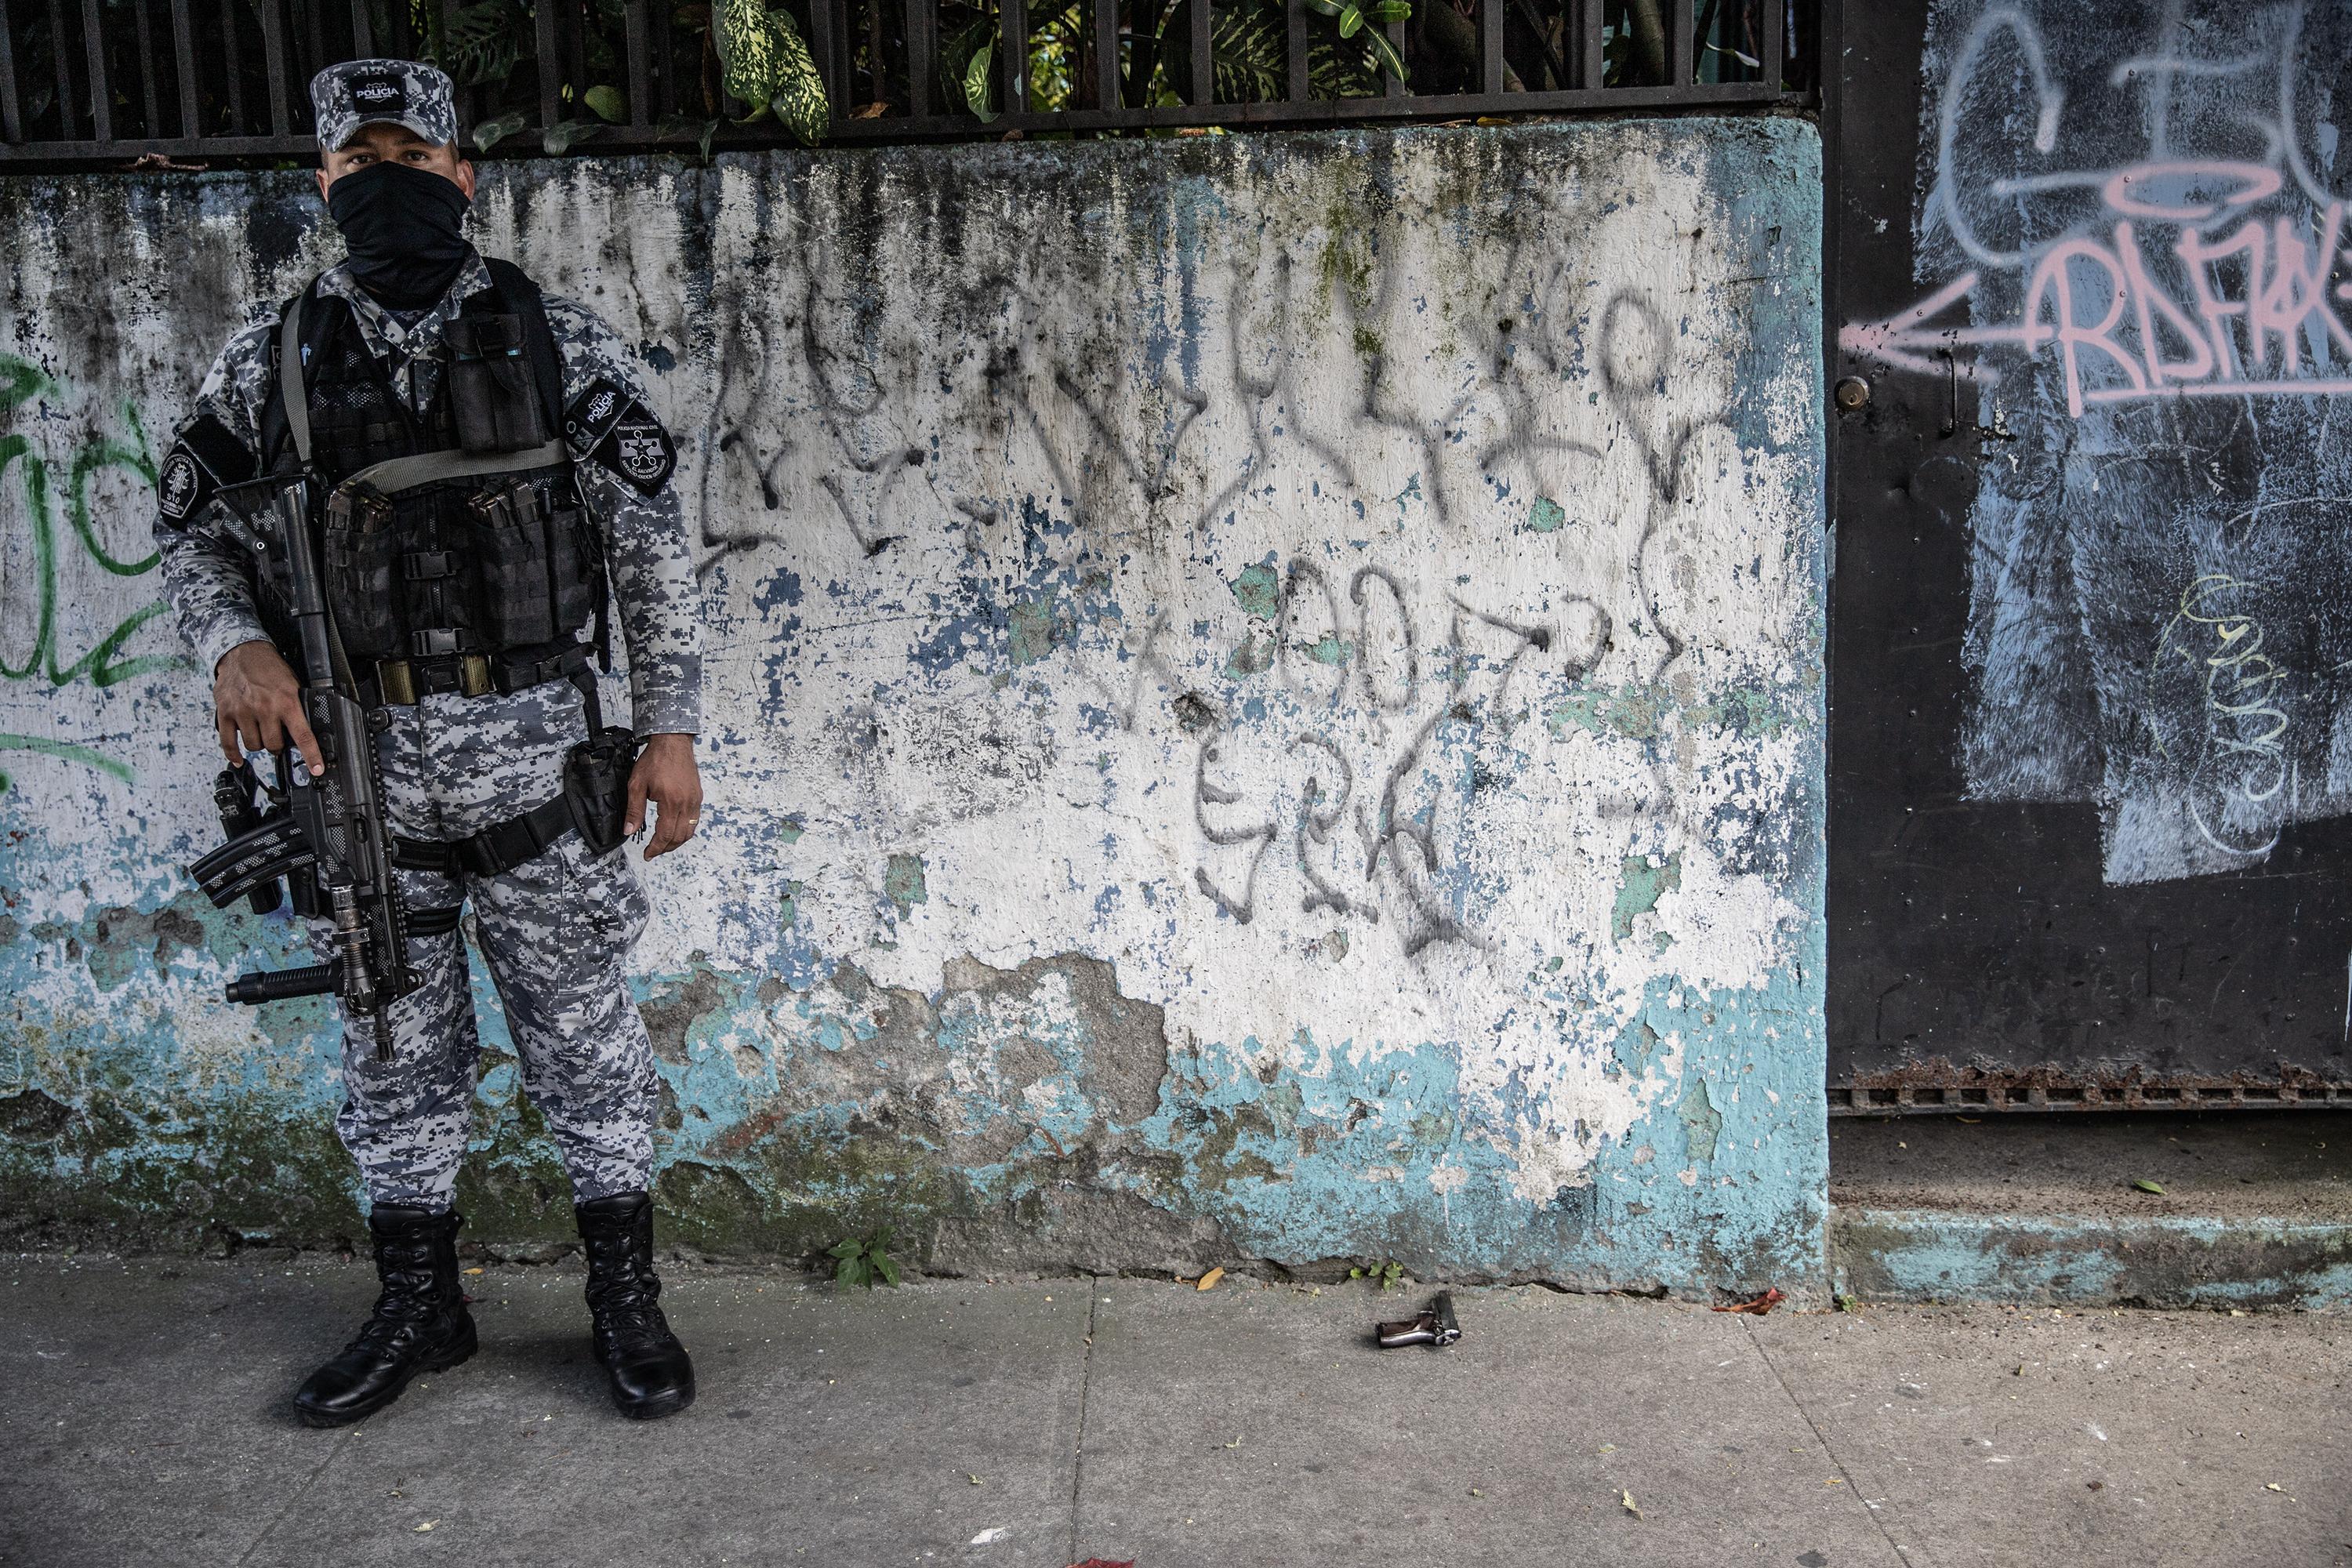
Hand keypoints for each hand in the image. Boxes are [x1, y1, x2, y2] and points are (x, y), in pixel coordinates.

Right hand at [214, 640, 321, 772]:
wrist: (243, 651)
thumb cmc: (270, 668)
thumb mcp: (293, 684)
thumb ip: (296, 707)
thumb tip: (305, 731)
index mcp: (286, 702)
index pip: (302, 735)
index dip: (311, 755)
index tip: (316, 769)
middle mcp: (265, 708)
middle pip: (274, 745)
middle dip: (278, 745)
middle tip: (278, 737)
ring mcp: (243, 711)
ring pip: (254, 745)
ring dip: (259, 744)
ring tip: (261, 733)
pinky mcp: (225, 712)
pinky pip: (228, 742)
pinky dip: (233, 754)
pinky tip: (238, 758)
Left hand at [627, 732, 702, 858]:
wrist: (672, 742)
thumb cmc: (655, 760)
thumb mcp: (637, 784)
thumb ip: (634, 810)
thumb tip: (629, 830)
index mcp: (671, 802)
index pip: (665, 835)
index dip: (655, 848)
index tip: (648, 854)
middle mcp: (687, 804)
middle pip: (679, 837)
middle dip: (666, 848)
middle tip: (653, 852)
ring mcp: (695, 800)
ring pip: (689, 831)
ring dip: (677, 842)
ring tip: (664, 844)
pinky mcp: (697, 796)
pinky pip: (694, 821)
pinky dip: (685, 830)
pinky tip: (675, 829)